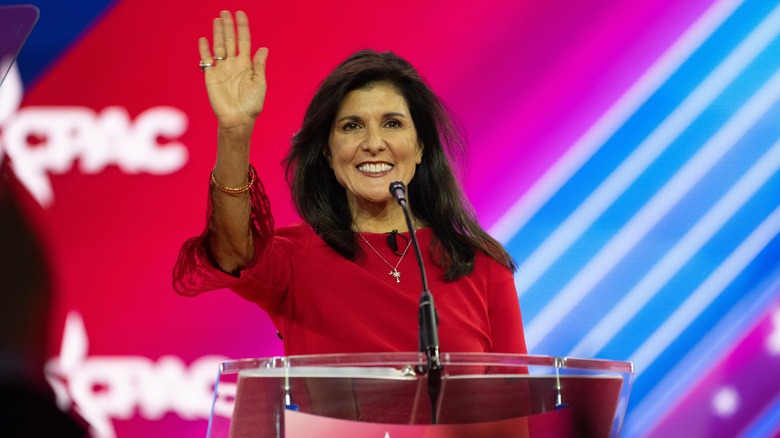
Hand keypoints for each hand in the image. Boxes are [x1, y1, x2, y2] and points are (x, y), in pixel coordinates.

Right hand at [198, 10, 267, 129]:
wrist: (238, 119)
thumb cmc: (251, 105)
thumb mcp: (259, 83)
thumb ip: (259, 65)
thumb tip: (264, 48)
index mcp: (246, 65)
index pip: (244, 41)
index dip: (242, 27)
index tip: (240, 14)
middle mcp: (233, 64)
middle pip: (230, 40)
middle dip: (228, 26)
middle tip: (225, 12)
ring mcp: (221, 69)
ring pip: (218, 46)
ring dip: (217, 33)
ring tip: (217, 19)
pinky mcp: (211, 76)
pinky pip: (206, 60)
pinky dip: (204, 50)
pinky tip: (203, 39)